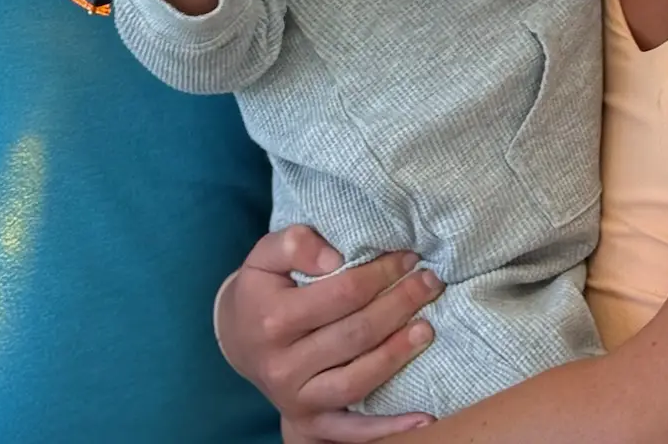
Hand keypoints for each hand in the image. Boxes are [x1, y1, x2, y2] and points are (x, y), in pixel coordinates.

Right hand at [216, 225, 443, 438]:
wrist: (237, 339)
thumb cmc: (261, 290)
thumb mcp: (264, 256)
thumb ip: (293, 242)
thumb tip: (335, 256)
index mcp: (274, 320)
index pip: (342, 294)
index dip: (380, 274)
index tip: (407, 257)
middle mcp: (284, 365)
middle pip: (355, 334)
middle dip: (399, 306)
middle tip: (431, 283)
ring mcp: (297, 399)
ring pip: (358, 379)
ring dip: (398, 354)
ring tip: (428, 328)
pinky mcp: (309, 423)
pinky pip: (352, 430)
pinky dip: (389, 426)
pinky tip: (424, 416)